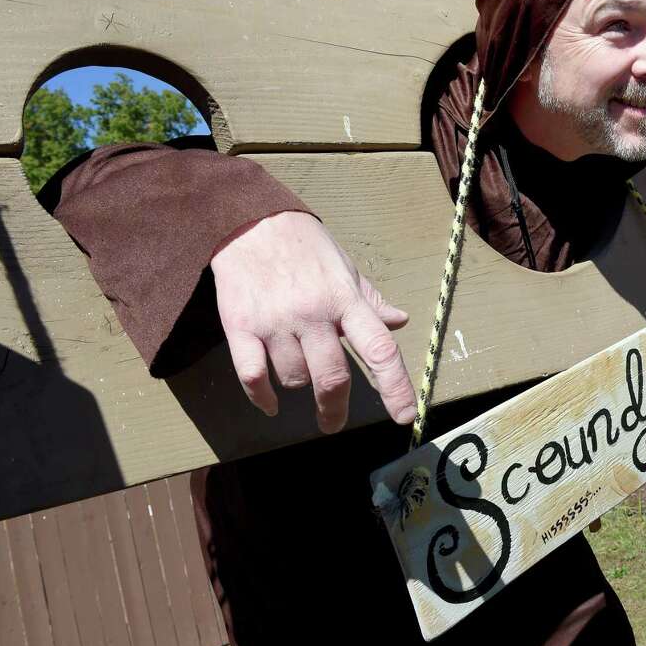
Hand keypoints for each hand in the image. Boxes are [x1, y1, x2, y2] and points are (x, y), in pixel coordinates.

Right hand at [210, 211, 413, 432]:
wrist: (249, 222)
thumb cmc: (305, 247)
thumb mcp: (345, 268)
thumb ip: (370, 301)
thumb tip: (400, 320)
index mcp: (345, 299)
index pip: (379, 349)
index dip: (395, 386)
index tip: (404, 415)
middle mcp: (313, 313)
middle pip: (332, 378)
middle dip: (335, 409)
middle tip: (332, 422)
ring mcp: (276, 322)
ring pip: (294, 379)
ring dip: (298, 385)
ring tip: (297, 369)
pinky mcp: (241, 327)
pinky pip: (253, 377)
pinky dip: (262, 397)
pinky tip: (270, 403)